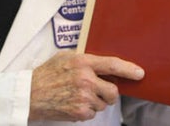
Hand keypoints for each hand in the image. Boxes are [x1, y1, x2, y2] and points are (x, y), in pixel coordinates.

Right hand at [29, 50, 144, 121]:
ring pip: (103, 104)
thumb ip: (85, 60)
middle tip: (98, 90)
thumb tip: (105, 66)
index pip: (112, 65)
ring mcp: (83, 97)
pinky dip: (87, 110)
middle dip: (109, 93)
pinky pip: (93, 113)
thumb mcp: (66, 57)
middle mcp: (85, 79)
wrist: (30, 94)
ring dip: (95, 101)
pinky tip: (74, 103)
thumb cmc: (47, 74)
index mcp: (82, 62)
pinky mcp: (80, 112)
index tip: (139, 73)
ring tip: (78, 95)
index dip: (128, 70)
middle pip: (113, 91)